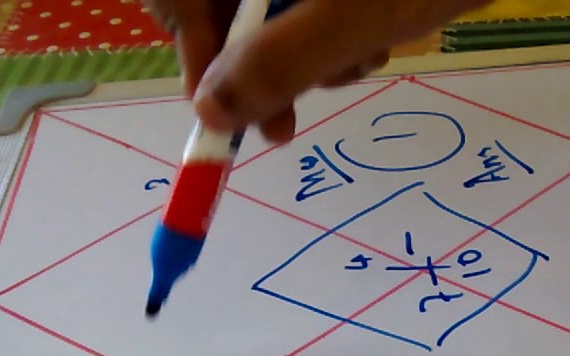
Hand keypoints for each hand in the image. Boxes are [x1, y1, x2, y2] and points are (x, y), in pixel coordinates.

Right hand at [145, 0, 491, 143]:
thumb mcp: (348, 20)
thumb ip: (278, 65)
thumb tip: (211, 114)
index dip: (194, 57)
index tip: (222, 116)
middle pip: (221, 9)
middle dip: (260, 67)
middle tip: (283, 129)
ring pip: (267, 13)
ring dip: (308, 54)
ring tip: (362, 56)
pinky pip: (304, 5)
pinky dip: (333, 30)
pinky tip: (375, 34)